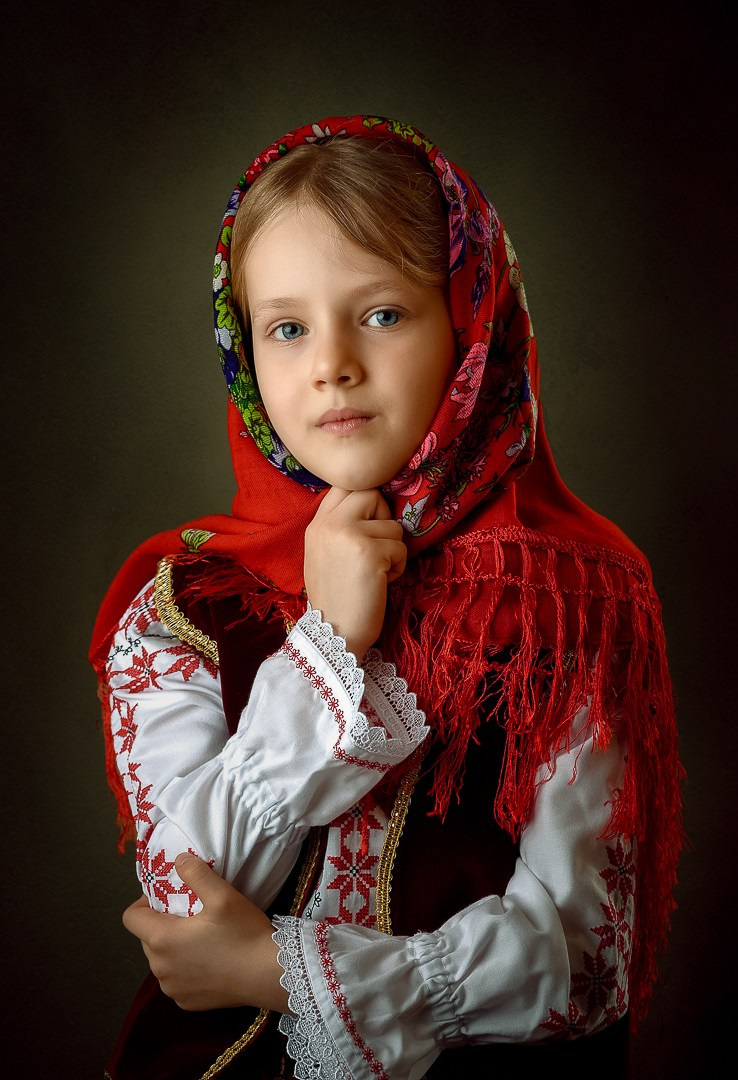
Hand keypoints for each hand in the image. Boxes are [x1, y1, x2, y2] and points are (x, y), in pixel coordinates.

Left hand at [122, 854, 288, 1013]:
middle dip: (163, 924)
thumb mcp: (222, 895)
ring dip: (173, 948)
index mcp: (162, 940)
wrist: (268, 974)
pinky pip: (176, 980)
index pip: (131, 918)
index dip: (144, 903)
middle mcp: (160, 969)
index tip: (167, 897)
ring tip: (202, 938)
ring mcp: (173, 989)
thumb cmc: (244, 933)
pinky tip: (210, 961)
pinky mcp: (187, 1003)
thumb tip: (179, 861)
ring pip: (162, 961)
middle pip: (147, 939)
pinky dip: (186, 969)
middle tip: (192, 915)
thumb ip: (195, 873)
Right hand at [304, 487, 406, 659]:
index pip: (343, 485)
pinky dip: (397, 568)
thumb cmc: (336, 598)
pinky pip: (400, 547)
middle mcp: (329, 524)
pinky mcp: (370, 552)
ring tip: (376, 572)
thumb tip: (371, 501)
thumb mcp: (324, 555)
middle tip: (377, 546)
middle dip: (382, 518)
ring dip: (392, 550)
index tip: (369, 523)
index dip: (364, 500)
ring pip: (392, 524)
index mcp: (316, 525)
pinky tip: (381, 583)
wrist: (335, 635)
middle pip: (370, 493)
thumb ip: (339, 526)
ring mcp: (348, 535)